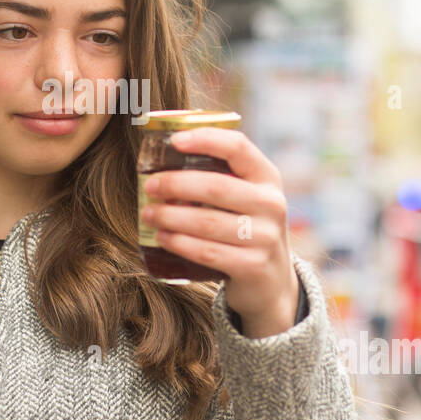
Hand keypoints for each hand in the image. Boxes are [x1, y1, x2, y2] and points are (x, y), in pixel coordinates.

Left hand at [140, 128, 299, 337]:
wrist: (271, 279)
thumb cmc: (245, 228)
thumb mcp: (245, 198)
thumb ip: (218, 178)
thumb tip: (162, 163)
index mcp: (267, 177)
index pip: (238, 148)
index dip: (206, 140)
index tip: (174, 141)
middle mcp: (271, 204)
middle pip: (217, 187)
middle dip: (176, 184)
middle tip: (150, 186)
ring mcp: (266, 237)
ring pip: (208, 222)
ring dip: (171, 216)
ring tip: (149, 214)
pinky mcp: (253, 265)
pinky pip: (208, 252)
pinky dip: (180, 243)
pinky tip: (163, 238)